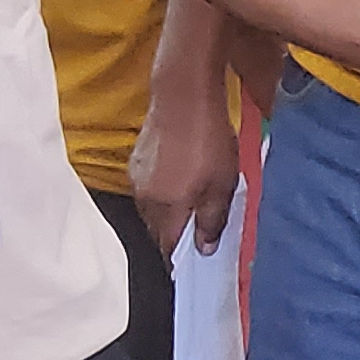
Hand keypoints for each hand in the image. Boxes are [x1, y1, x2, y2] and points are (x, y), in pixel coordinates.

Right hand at [133, 80, 245, 256]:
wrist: (183, 93)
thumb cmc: (208, 137)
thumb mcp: (223, 184)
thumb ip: (212, 220)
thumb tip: (204, 248)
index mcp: (166, 207)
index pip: (169, 248)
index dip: (181, 261)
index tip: (193, 266)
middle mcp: (145, 198)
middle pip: (158, 232)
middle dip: (176, 238)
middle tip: (199, 235)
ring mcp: (137, 179)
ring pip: (152, 211)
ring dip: (169, 216)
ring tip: (193, 206)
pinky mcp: (136, 161)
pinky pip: (148, 191)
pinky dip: (162, 195)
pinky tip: (180, 183)